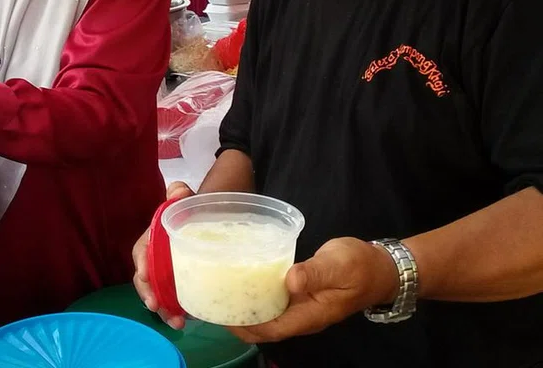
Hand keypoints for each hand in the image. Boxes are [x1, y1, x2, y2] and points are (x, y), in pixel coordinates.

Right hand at [132, 181, 195, 330]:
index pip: (141, 251)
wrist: (208, 224)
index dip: (141, 263)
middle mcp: (156, 260)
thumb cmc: (192, 214)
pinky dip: (177, 312)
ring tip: (176, 323)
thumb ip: (180, 195)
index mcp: (153, 240)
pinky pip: (173, 300)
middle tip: (156, 307)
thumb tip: (178, 189)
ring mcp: (167, 275)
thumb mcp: (186, 202)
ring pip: (159, 294)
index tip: (143, 274)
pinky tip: (188, 321)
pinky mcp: (179, 285)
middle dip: (148, 294)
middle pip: (146, 279)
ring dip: (164, 310)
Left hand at [227, 237, 399, 343]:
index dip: (247, 327)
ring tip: (220, 293)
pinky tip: (242, 280)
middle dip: (239, 320)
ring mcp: (301, 306)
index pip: (272, 329)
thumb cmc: (360, 266)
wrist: (380, 266)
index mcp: (310, 315)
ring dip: (245, 308)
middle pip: (265, 326)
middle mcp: (302, 315)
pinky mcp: (300, 294)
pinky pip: (273, 299)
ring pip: (268, 314)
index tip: (223, 317)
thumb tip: (289, 280)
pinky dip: (256, 293)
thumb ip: (315, 273)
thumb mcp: (339, 265)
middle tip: (213, 303)